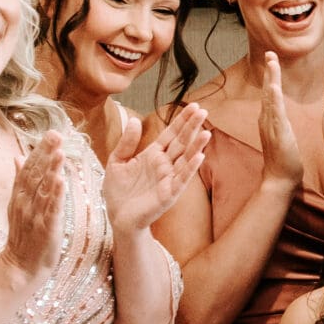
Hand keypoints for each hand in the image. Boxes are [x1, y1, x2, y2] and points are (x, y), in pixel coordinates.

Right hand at [3, 132, 67, 280]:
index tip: (50, 132)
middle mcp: (26, 202)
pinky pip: (52, 210)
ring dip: (52, 170)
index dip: (40, 150)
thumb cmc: (23, 235)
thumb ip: (19, 181)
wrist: (21, 266)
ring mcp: (35, 215)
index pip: (30, 168)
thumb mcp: (17, 205)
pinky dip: (56, 195)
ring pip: (44, 189)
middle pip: (36, 174)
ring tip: (60, 152)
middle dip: (47, 154)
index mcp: (20, 195)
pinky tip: (62, 181)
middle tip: (56, 134)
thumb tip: (18, 157)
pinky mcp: (46, 228)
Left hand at [103, 102, 208, 233]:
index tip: (193, 106)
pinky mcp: (168, 194)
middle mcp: (164, 165)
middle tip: (203, 111)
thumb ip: (127, 142)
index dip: (182, 121)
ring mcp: (168, 179)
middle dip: (192, 127)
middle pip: (181, 143)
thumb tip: (134, 120)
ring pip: (185, 159)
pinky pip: (181, 179)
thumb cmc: (118, 192)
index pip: (171, 134)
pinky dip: (190, 169)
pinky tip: (199, 156)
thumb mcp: (116, 161)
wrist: (116, 217)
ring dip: (196, 146)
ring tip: (206, 132)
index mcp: (153, 155)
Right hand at [256, 52, 304, 188]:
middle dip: (269, 71)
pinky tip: (274, 87)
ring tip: (272, 61)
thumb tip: (277, 114)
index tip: (273, 60)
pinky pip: (275, 113)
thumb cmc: (284, 160)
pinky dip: (273, 99)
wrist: (280, 180)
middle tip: (270, 52)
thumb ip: (279, 122)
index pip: (270, 93)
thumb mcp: (282, 135)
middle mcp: (267, 120)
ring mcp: (270, 126)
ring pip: (269, 98)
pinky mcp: (277, 133)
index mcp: (270, 119)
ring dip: (270, 78)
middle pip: (267, 91)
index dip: (271, 76)